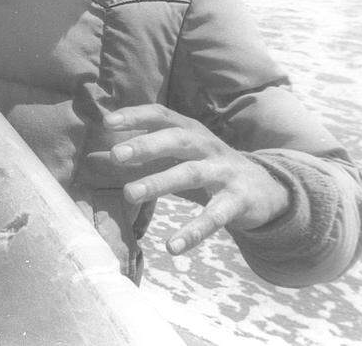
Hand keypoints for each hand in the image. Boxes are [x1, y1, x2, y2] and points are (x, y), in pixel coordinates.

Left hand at [104, 104, 289, 255]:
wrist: (267, 188)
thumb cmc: (209, 167)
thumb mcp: (180, 154)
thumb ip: (144, 154)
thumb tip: (94, 158)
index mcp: (191, 131)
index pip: (162, 115)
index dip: (136, 115)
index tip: (108, 122)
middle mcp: (207, 146)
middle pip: (176, 139)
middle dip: (146, 145)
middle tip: (115, 155)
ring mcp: (224, 172)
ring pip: (191, 173)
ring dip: (160, 182)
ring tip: (128, 194)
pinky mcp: (238, 201)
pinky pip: (214, 217)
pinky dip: (193, 231)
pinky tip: (172, 247)